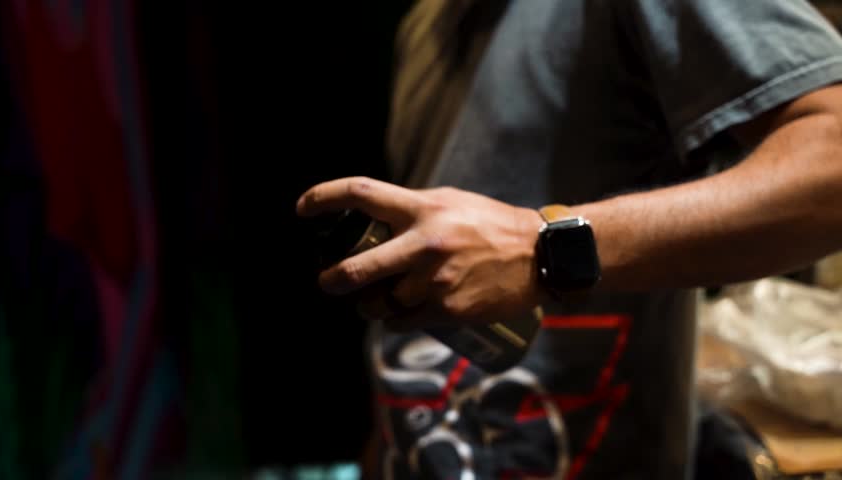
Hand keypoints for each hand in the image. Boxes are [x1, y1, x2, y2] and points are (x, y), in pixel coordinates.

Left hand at [296, 177, 545, 327]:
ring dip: (370, 305)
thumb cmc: (492, 224)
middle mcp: (423, 244)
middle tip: (328, 282)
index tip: (303, 208)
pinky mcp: (446, 309)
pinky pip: (403, 321)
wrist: (539, 254)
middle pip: (357, 267)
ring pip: (380, 303)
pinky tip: (401, 315)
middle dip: (333, 280)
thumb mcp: (451, 202)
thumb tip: (375, 219)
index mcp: (422, 208)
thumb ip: (413, 210)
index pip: (362, 193)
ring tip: (374, 301)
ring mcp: (434, 280)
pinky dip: (396, 321)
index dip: (324, 197)